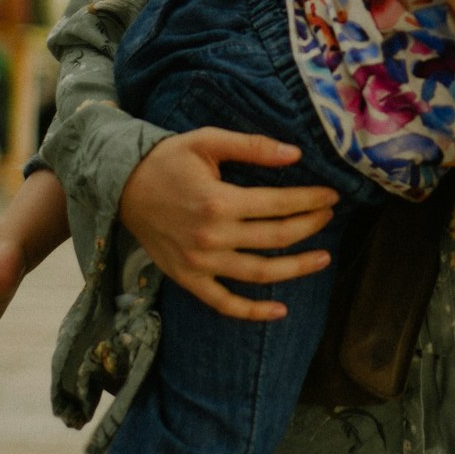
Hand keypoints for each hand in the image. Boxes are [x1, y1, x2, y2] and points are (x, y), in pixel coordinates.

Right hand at [119, 128, 338, 320]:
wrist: (122, 187)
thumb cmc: (169, 160)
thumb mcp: (208, 141)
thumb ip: (253, 147)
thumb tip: (296, 154)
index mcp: (219, 200)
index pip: (279, 204)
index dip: (310, 200)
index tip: (332, 196)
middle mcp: (213, 237)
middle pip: (276, 238)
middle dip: (310, 227)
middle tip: (330, 217)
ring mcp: (201, 263)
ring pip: (259, 274)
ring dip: (296, 269)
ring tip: (323, 259)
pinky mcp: (188, 279)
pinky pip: (225, 303)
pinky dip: (253, 311)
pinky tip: (280, 310)